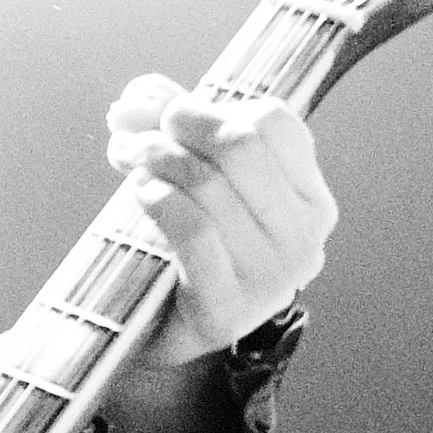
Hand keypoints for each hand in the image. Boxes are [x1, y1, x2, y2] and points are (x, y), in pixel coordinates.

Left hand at [104, 76, 333, 368]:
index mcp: (310, 199)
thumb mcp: (196, 182)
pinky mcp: (230, 309)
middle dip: (179, 126)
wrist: (166, 338)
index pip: (275, 124)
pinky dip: (159, 200)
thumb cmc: (186, 251)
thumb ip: (177, 132)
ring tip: (122, 155)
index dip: (212, 105)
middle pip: (241, 147)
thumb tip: (141, 93)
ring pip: (210, 186)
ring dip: (155, 158)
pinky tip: (138, 192)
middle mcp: (303, 238)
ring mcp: (272, 278)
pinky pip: (194, 232)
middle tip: (134, 131)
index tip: (163, 110)